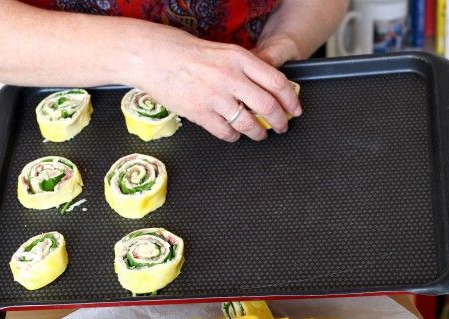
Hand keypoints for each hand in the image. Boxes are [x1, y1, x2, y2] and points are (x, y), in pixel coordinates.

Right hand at [129, 27, 301, 141]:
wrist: (153, 57)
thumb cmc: (185, 52)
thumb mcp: (223, 51)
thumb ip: (245, 68)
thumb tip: (266, 88)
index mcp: (240, 58)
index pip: (277, 82)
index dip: (291, 100)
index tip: (295, 110)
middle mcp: (231, 77)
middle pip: (268, 106)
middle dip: (280, 121)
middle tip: (282, 127)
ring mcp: (215, 97)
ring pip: (249, 124)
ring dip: (258, 133)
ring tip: (259, 134)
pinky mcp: (200, 113)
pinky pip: (226, 132)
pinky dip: (234, 137)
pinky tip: (233, 134)